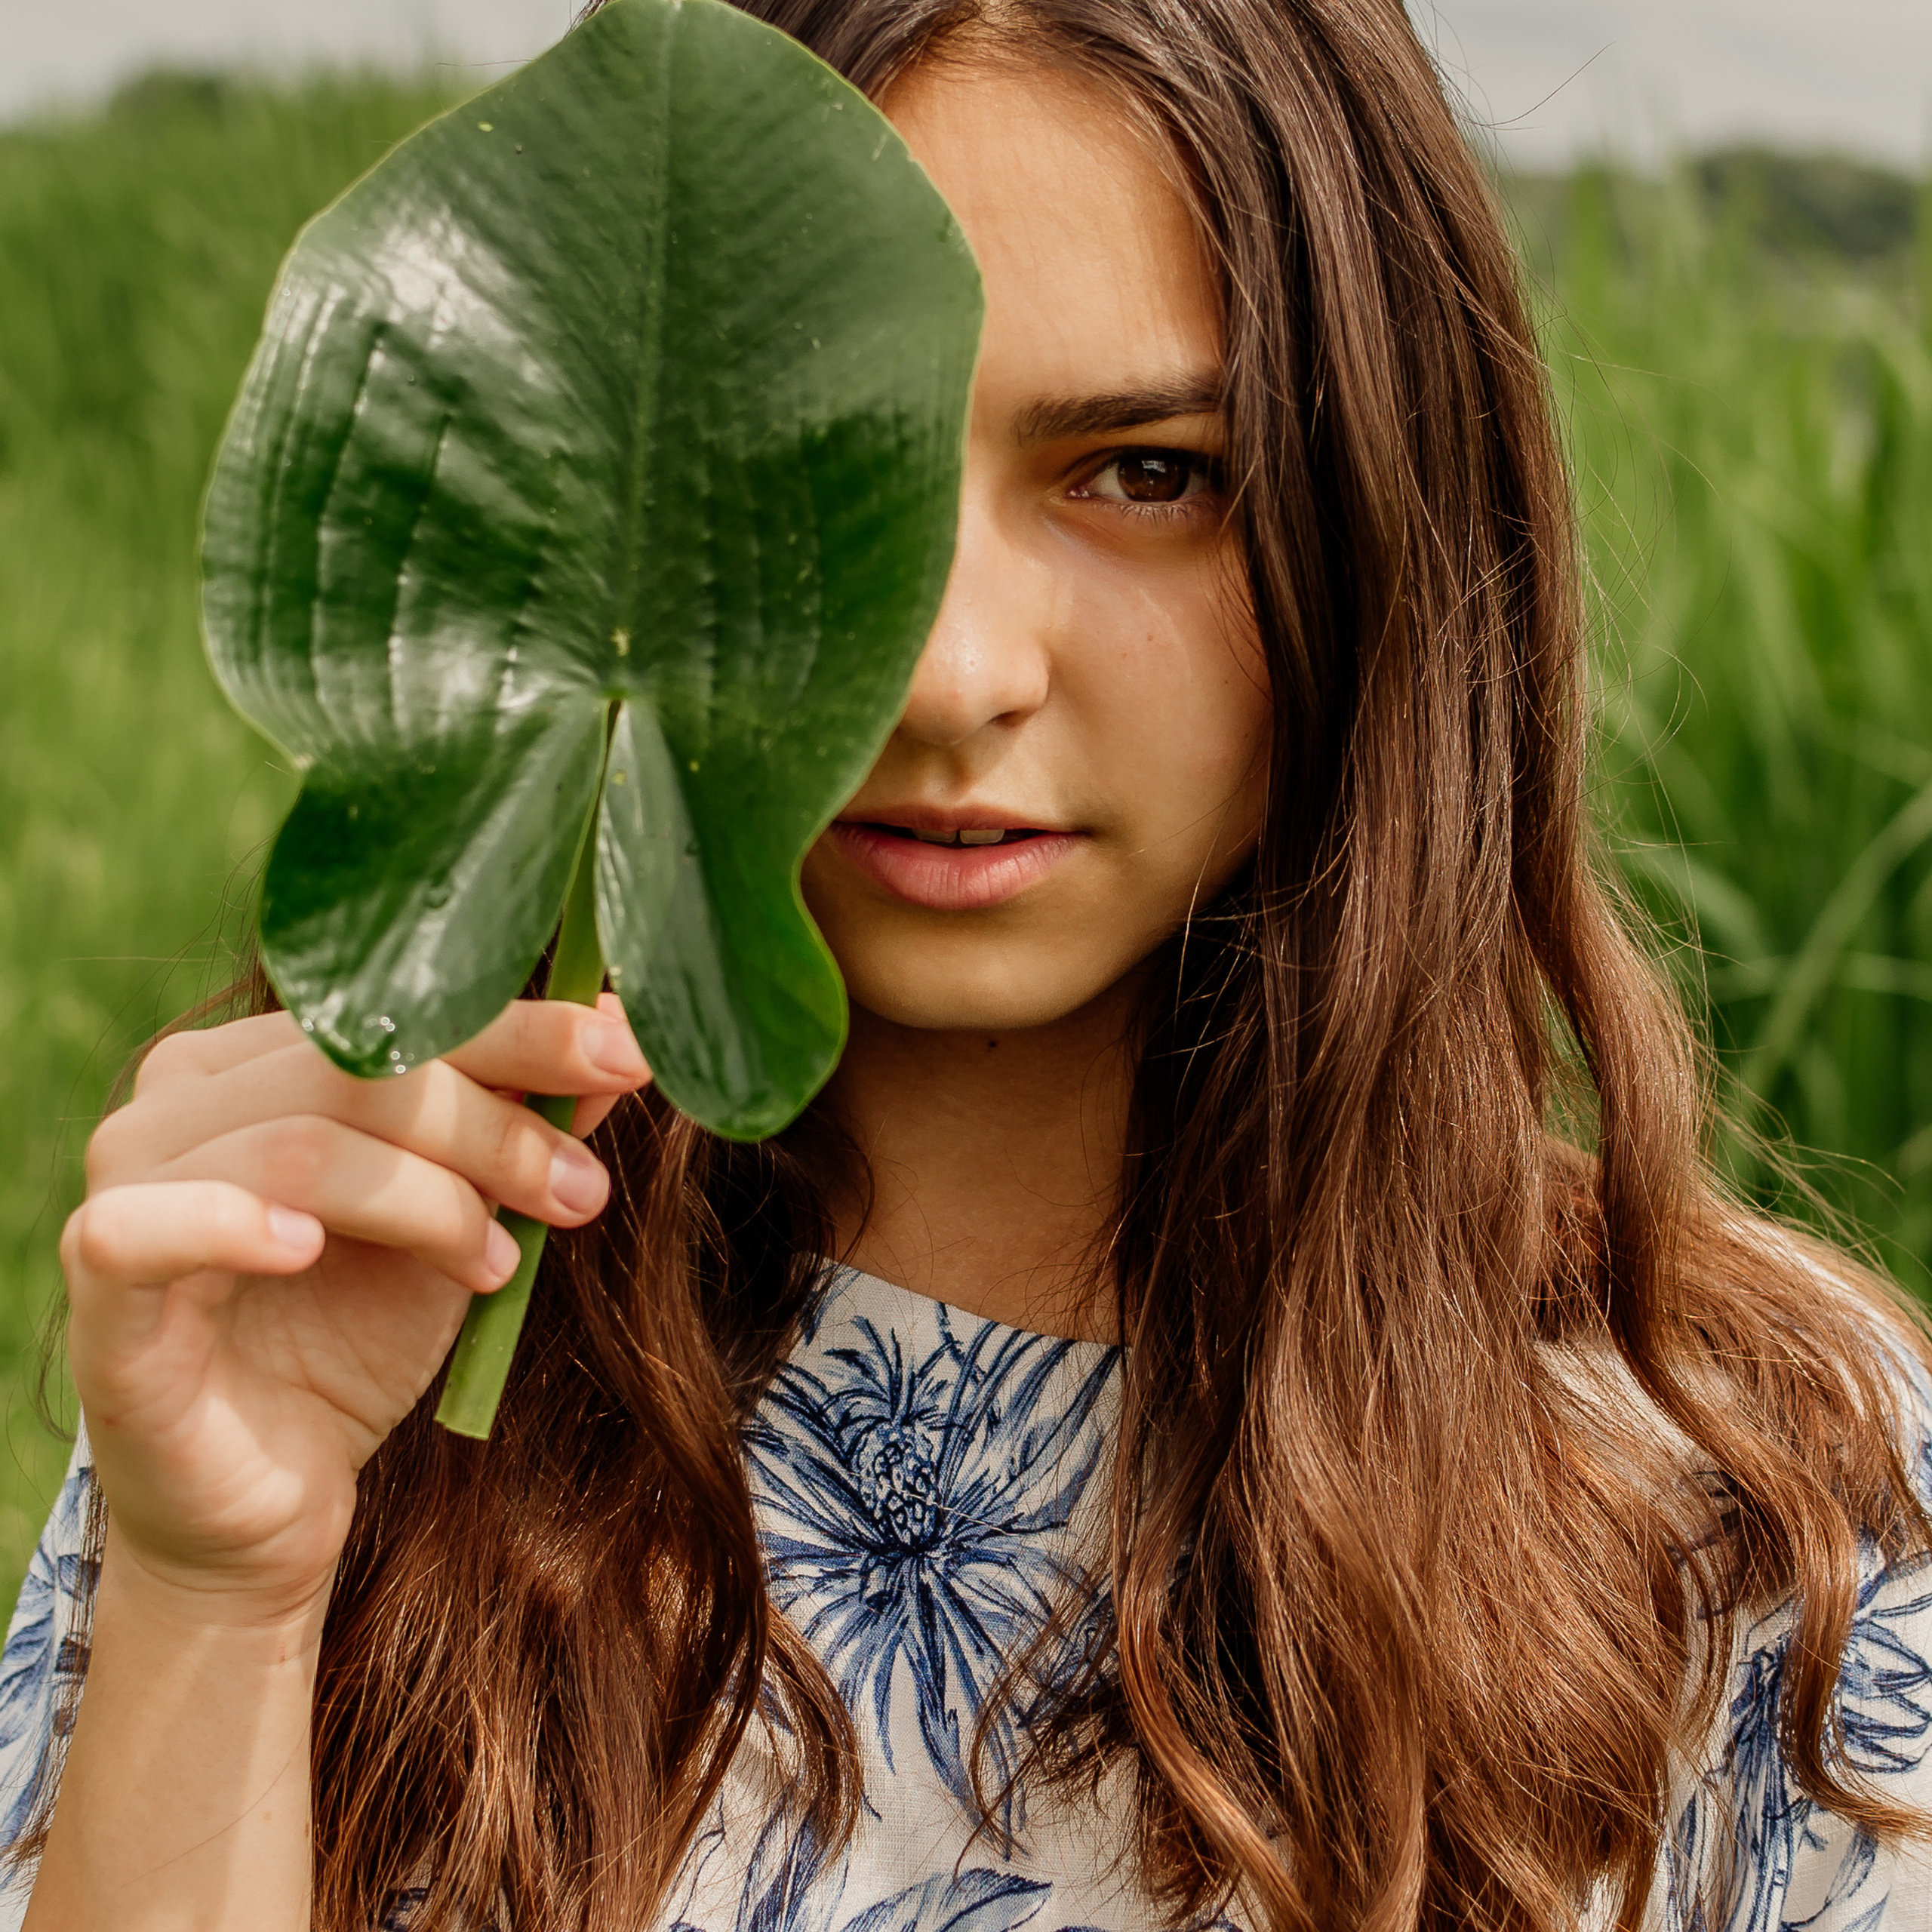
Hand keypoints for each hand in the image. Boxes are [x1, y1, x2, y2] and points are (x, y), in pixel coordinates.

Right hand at [61, 994, 649, 1627]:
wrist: (276, 1494)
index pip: (399, 1015)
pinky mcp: (101, 1294)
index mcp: (258, 1062)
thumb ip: (520, 1130)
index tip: (626, 1054)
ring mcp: (128, 1191)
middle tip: (581, 1189)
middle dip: (494, 1125)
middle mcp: (179, 1104)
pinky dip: (230, 1224)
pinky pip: (138, 1231)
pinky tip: (305, 1247)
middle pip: (357, 1070)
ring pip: (297, 1144)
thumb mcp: (461, 1220)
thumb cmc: (356, 1338)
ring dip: (429, 1198)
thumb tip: (620, 1043)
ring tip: (498, 1266)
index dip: (521, 1028)